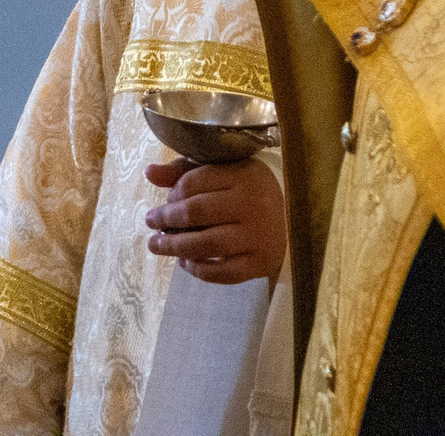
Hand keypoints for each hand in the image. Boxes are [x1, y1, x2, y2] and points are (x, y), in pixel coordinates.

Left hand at [144, 157, 285, 285]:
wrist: (295, 222)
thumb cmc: (251, 193)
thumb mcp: (224, 173)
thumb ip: (186, 172)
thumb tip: (149, 173)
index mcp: (243, 175)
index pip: (195, 182)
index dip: (172, 193)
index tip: (164, 201)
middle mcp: (252, 204)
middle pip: (196, 213)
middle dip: (166, 219)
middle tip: (150, 223)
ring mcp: (257, 236)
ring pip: (205, 244)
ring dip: (174, 246)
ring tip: (156, 245)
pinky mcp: (259, 263)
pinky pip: (220, 272)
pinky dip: (197, 269)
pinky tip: (184, 262)